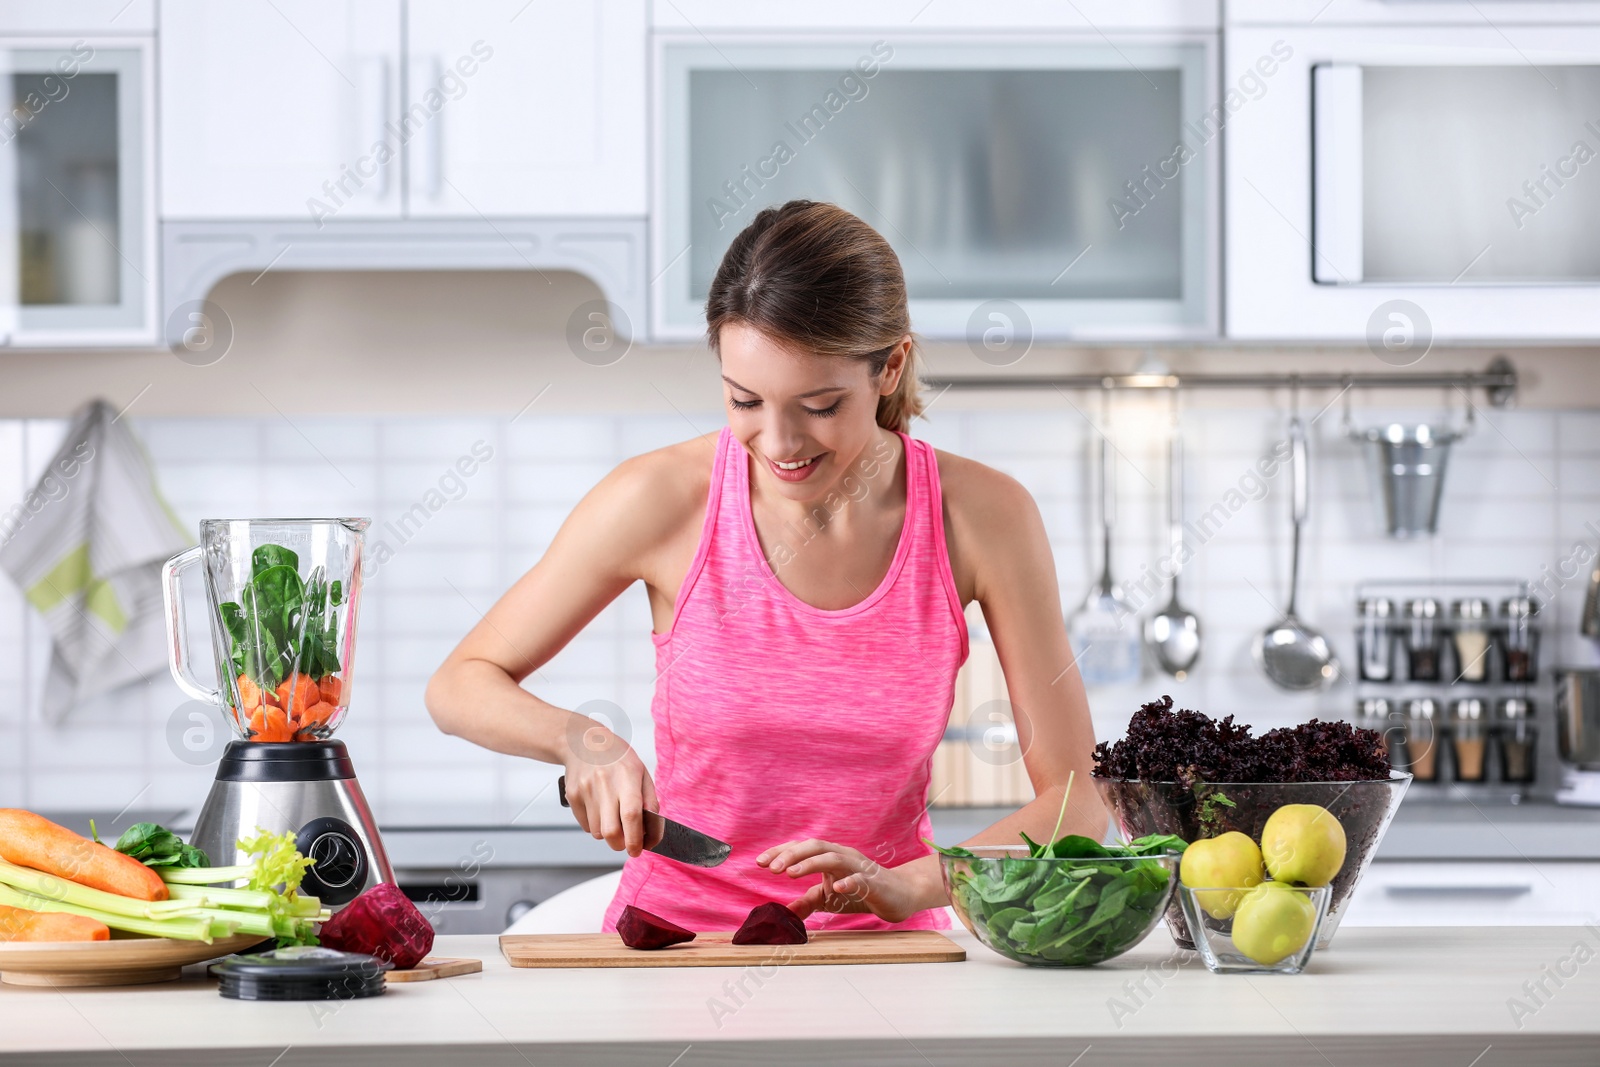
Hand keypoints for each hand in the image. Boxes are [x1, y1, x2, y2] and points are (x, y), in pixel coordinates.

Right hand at [561, 717, 657, 857]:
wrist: (583, 742)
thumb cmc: (617, 758)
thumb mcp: (641, 772)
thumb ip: (650, 800)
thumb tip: (652, 830)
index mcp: (627, 776)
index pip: (631, 815)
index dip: (635, 838)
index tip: (638, 850)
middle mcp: (605, 784)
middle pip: (611, 831)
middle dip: (620, 844)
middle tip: (626, 843)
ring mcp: (586, 790)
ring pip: (598, 832)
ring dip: (608, 834)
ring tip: (612, 817)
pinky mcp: (573, 796)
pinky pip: (586, 825)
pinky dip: (595, 826)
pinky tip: (599, 809)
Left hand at [756, 840, 942, 923]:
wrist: (899, 896)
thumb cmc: (862, 892)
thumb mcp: (829, 898)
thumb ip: (808, 901)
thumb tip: (784, 911)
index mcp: (830, 856)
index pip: (802, 848)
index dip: (781, 852)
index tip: (759, 862)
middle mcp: (843, 856)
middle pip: (815, 846)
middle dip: (791, 855)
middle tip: (771, 868)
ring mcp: (859, 867)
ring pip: (834, 857)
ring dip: (811, 863)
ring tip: (791, 873)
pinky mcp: (874, 882)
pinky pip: (860, 879)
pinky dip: (848, 881)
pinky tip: (836, 888)